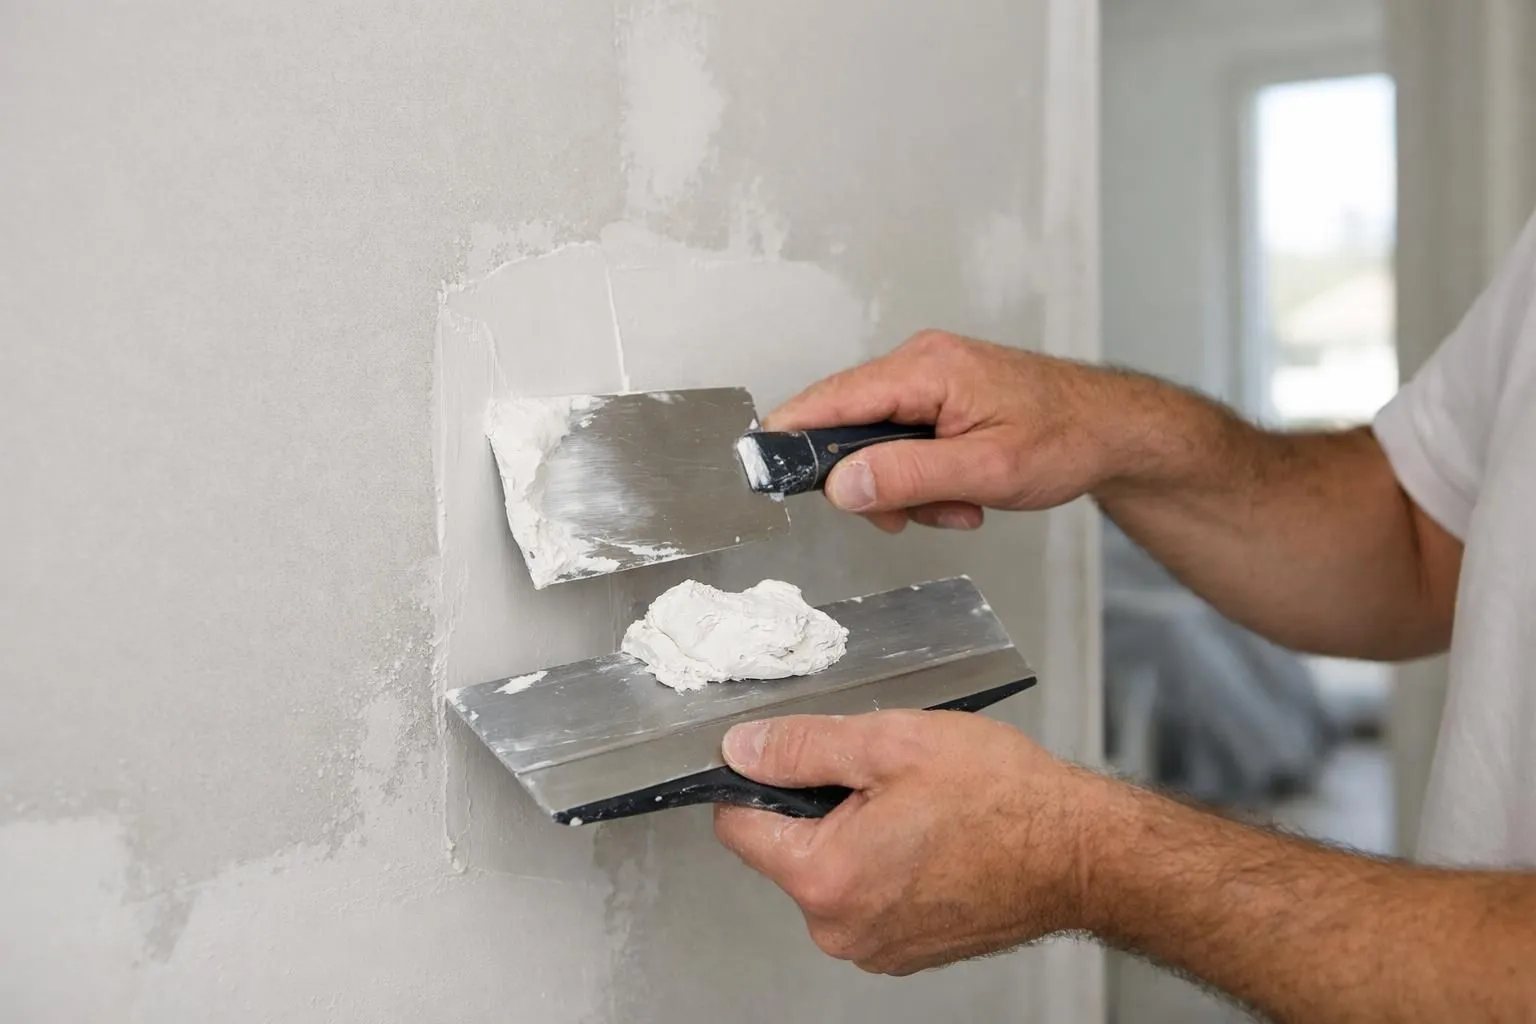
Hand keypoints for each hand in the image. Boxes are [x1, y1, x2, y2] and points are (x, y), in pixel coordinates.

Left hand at [712, 710, 1101, 974]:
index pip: (737, 825)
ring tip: (918, 807)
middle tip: (883, 778)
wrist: (1082, 853)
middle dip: (818, 806)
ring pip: (829, 872)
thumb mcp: (891, 743)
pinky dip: (886, 863)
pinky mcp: (906, 951)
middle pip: (786, 850)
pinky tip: (931, 836)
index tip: (796, 756)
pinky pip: (867, 895)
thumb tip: (743, 749)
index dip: (759, 778)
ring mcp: (876, 948)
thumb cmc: (1004, 798)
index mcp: (826, 878)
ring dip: (855, 833)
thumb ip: (803, 745)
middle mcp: (842, 929)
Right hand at [764, 331, 1134, 532]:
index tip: (763, 468)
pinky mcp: (940, 398)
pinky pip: (904, 443)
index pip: (831, 398)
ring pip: (876, 444)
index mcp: (926, 369)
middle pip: (848, 427)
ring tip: (958, 503)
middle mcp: (921, 364)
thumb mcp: (985, 469)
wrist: (1115, 430)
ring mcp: (930, 379)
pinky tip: (962, 492)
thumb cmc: (1067, 437)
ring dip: (907, 488)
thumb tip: (840, 485)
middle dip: (874, 482)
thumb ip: (907, 477)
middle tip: (912, 513)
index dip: (792, 437)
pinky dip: (925, 478)